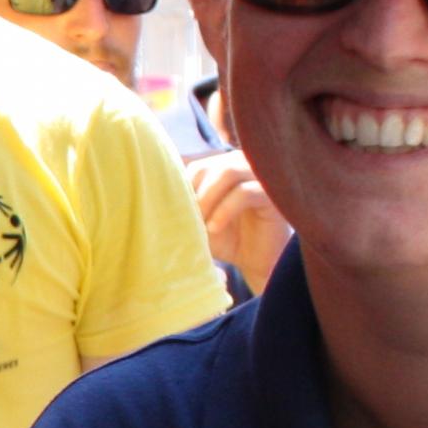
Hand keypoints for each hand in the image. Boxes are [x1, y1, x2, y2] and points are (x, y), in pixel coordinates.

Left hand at [189, 149, 287, 287]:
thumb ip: (182, 206)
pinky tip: (215, 228)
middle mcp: (241, 165)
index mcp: (222, 167)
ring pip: (227, 171)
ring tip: (202, 226)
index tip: (177, 215)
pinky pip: (245, 191)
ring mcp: (259, 175)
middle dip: (194, 195)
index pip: (195, 166)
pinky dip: (225, 210)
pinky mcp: (274, 193)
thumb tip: (154, 198)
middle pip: (208, 166)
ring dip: (207, 199)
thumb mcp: (198, 221)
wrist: (255, 263)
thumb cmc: (226, 240)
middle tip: (188, 221)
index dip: (182, 190)